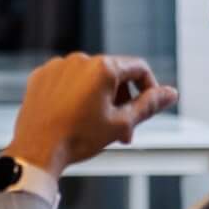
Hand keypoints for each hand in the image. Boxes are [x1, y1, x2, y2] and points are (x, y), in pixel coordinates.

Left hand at [9, 53, 178, 176]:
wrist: (37, 150)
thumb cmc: (79, 137)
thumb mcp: (121, 123)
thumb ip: (149, 105)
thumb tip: (171, 93)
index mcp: (102, 67)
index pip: (138, 68)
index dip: (149, 88)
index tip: (146, 108)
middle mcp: (79, 59)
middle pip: (113, 74)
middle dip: (122, 100)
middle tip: (123, 129)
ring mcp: (57, 66)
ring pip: (89, 78)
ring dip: (100, 99)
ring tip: (98, 126)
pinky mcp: (40, 76)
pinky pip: (66, 81)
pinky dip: (75, 95)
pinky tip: (73, 118)